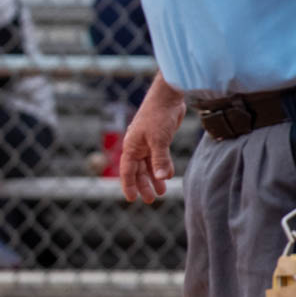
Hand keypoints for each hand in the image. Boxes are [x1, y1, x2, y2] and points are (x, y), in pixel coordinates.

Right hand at [119, 87, 184, 203]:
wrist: (168, 97)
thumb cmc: (158, 115)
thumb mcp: (159, 140)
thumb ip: (161, 160)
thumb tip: (163, 178)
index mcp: (131, 147)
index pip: (127, 171)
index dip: (128, 185)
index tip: (132, 199)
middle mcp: (137, 146)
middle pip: (138, 171)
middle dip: (143, 185)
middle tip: (151, 199)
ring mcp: (148, 143)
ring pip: (148, 166)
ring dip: (154, 178)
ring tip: (161, 192)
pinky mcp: (159, 140)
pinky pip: (158, 159)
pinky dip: (162, 168)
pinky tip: (168, 176)